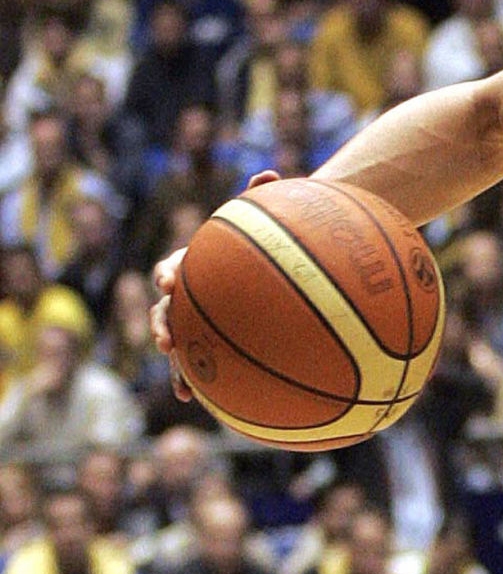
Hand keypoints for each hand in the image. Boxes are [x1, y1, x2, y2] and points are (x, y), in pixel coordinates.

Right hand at [152, 170, 280, 399]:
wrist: (269, 265)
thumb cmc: (263, 240)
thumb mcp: (264, 219)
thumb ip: (262, 198)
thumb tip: (269, 172)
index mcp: (196, 264)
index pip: (174, 266)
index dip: (169, 273)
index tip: (171, 280)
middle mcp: (190, 294)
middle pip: (166, 310)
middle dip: (161, 324)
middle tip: (166, 338)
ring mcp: (197, 320)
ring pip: (179, 342)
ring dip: (175, 362)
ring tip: (181, 381)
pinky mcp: (209, 343)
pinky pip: (198, 365)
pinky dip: (195, 382)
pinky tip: (194, 401)